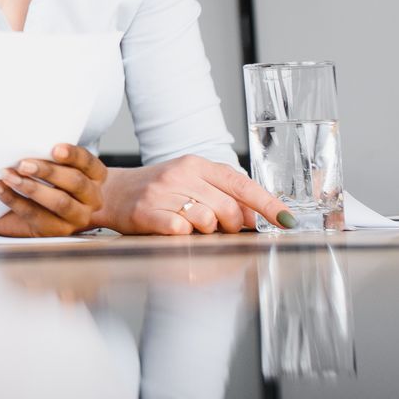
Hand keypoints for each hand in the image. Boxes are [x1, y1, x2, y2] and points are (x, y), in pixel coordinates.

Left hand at [0, 143, 106, 236]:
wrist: (45, 213)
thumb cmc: (49, 182)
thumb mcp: (52, 165)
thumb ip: (44, 154)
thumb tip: (19, 135)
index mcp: (95, 176)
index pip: (89, 162)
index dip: (73, 155)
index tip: (55, 149)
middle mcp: (91, 197)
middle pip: (76, 182)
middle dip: (48, 171)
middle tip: (23, 164)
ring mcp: (77, 217)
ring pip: (60, 202)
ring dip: (31, 188)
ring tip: (8, 176)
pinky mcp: (57, 231)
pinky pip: (37, 216)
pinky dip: (15, 200)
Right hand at [96, 155, 291, 234]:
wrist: (110, 192)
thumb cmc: (156, 189)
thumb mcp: (190, 181)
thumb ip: (222, 193)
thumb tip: (256, 216)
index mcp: (196, 165)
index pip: (241, 184)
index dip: (268, 204)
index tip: (288, 221)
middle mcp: (180, 175)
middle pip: (228, 208)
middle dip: (232, 225)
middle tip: (221, 228)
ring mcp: (161, 193)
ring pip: (206, 220)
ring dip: (206, 231)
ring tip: (192, 226)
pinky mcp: (146, 212)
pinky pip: (179, 229)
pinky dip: (184, 234)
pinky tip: (176, 230)